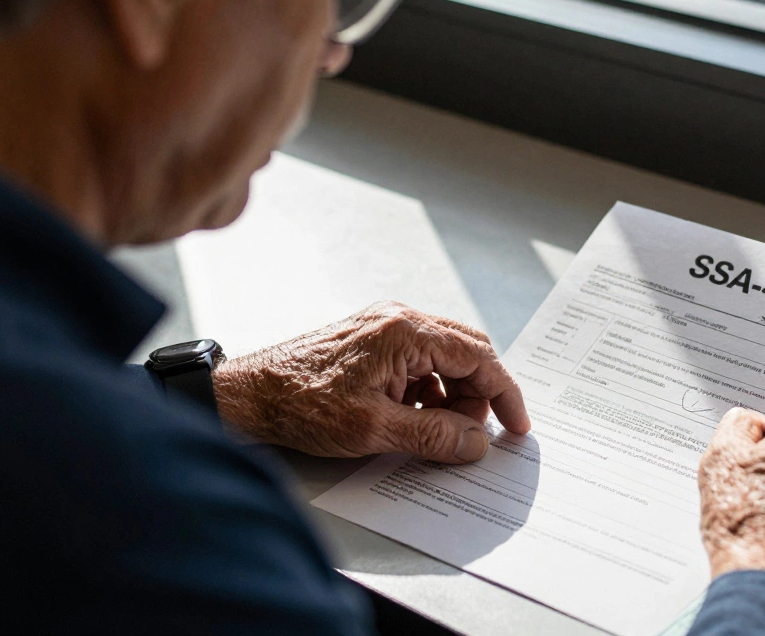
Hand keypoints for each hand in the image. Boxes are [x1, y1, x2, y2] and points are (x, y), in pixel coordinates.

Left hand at [211, 301, 529, 462]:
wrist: (247, 396)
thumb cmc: (300, 404)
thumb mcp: (375, 428)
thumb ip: (434, 435)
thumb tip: (476, 444)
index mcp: (406, 331)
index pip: (478, 356)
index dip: (504, 394)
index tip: (516, 425)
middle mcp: (400, 320)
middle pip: (466, 352)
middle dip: (478, 396)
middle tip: (474, 435)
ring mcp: (385, 328)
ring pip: (443, 360)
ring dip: (452, 397)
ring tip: (439, 433)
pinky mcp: (372, 342)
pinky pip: (419, 364)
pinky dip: (428, 392)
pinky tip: (414, 420)